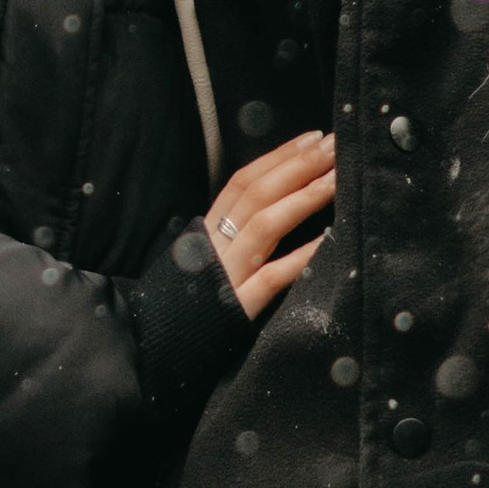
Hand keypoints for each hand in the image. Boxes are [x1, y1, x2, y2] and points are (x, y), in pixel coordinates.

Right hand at [205, 129, 335, 320]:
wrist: (151, 350)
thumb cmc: (186, 308)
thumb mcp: (202, 263)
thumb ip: (229, 238)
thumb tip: (273, 209)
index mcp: (207, 232)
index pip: (243, 181)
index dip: (279, 157)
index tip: (313, 137)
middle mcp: (215, 246)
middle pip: (257, 194)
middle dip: (298, 165)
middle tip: (336, 143)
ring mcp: (225, 275)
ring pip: (265, 226)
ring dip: (305, 197)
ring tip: (338, 177)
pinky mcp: (236, 309)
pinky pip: (272, 277)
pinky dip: (301, 256)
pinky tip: (328, 240)